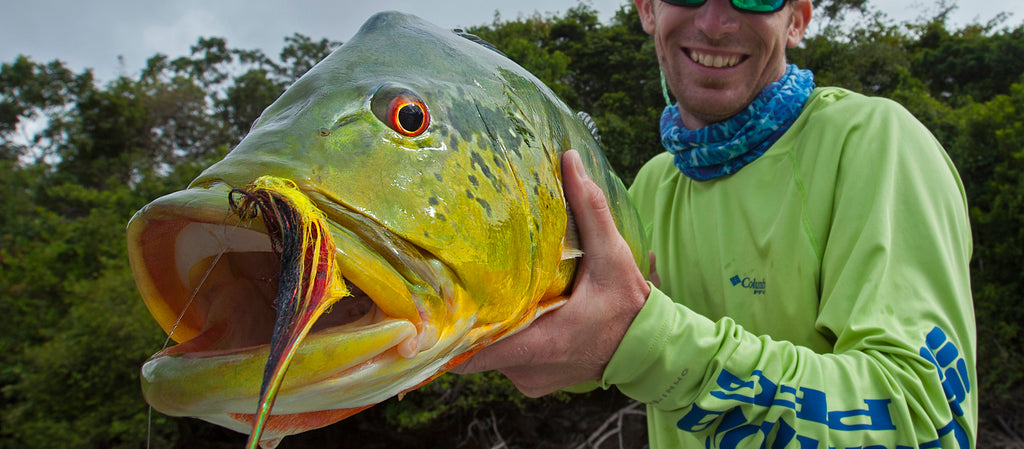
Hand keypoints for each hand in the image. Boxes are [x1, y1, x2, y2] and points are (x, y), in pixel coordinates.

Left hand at [450, 150, 650, 396]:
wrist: (650, 349)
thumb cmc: (629, 305)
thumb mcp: (612, 255)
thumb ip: (589, 210)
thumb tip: (570, 161)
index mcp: (539, 345)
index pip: (471, 354)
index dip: (449, 333)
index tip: (434, 305)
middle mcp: (527, 370)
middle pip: (477, 347)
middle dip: (472, 318)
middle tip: (463, 282)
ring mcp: (530, 381)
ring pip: (492, 354)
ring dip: (492, 328)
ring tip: (490, 294)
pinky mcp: (535, 383)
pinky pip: (508, 362)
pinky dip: (508, 341)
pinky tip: (516, 314)